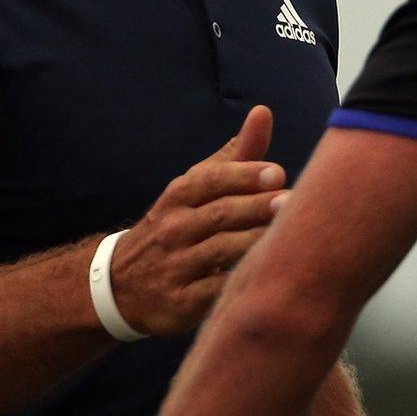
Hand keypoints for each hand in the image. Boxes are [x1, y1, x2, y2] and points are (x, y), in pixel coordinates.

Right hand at [107, 106, 285, 335]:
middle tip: (293, 203)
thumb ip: (235, 156)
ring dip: (256, 243)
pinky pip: (214, 291)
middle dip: (258, 208)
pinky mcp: (180, 302)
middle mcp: (174, 228)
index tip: (278, 174)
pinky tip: (268, 275)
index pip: (210, 180)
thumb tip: (263, 112)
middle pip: (220, 214)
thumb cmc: (178, 226)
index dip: (244, 176)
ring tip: (290, 236)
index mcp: (179, 195)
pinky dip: (239, 283)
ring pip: (221, 251)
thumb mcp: (197, 188)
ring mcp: (175, 266)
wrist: (123, 284)